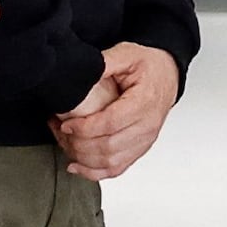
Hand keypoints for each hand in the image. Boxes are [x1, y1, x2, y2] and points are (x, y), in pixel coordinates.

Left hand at [50, 41, 180, 181]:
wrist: (167, 75)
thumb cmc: (149, 66)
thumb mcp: (127, 54)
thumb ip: (104, 62)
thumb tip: (82, 72)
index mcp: (144, 102)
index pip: (111, 123)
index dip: (85, 128)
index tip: (66, 124)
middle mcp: (147, 126)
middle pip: (108, 147)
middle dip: (78, 143)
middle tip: (59, 131)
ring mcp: (145, 141)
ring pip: (110, 162)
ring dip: (82, 158)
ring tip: (64, 143)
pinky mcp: (139, 149)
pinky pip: (117, 169)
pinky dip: (94, 172)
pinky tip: (77, 166)